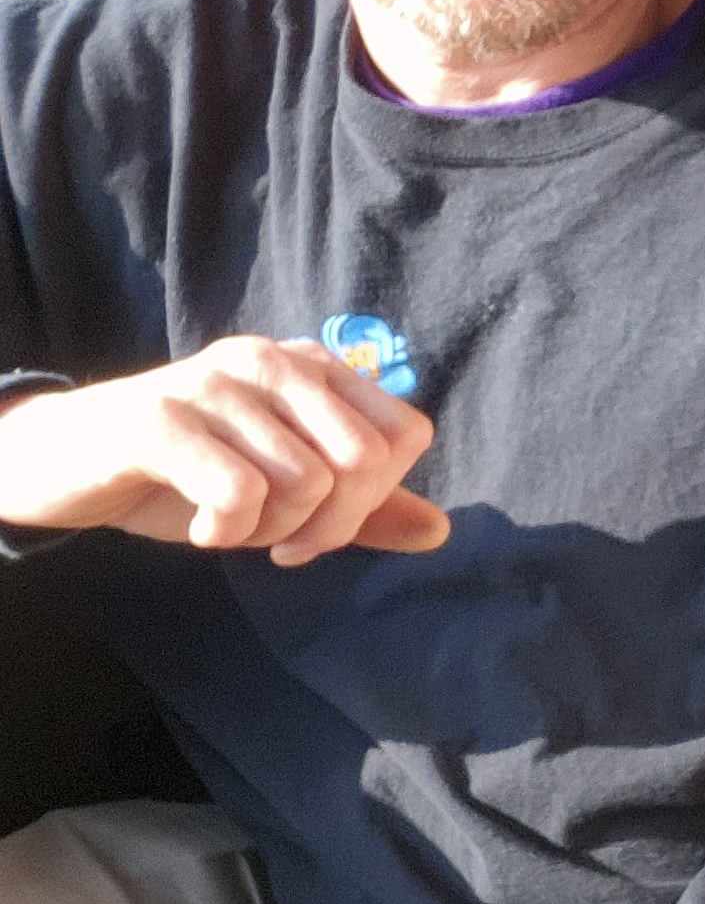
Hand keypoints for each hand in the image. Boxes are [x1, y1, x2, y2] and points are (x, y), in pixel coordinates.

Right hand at [0, 341, 447, 562]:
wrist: (65, 463)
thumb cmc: (183, 474)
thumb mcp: (284, 494)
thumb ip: (361, 509)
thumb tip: (440, 530)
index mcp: (315, 370)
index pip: (407, 433)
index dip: (379, 498)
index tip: (324, 527)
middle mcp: (274, 361)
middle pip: (367, 459)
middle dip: (334, 523)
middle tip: (281, 542)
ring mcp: (217, 383)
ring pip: (307, 479)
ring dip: (272, 530)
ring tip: (230, 526)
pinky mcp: (162, 418)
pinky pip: (240, 490)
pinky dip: (228, 531)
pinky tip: (203, 528)